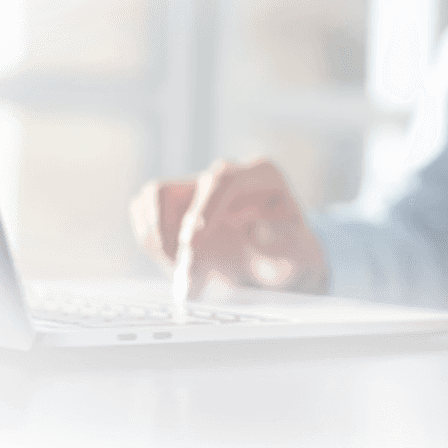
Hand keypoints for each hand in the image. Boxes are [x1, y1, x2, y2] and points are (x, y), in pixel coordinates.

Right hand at [130, 159, 328, 298]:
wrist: (285, 260)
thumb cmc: (295, 254)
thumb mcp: (301, 254)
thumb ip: (283, 244)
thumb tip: (256, 233)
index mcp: (260, 174)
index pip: (223, 178)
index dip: (203, 208)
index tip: (193, 242)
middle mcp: (226, 175)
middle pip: (179, 186)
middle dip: (173, 233)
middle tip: (185, 272)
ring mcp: (199, 188)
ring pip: (154, 198)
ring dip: (157, 238)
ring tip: (183, 272)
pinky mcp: (178, 205)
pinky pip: (146, 215)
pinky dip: (153, 242)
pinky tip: (178, 266)